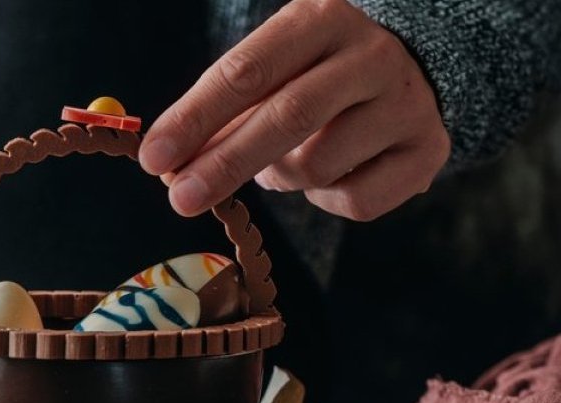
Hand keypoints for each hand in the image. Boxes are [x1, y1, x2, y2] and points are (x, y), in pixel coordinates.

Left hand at [140, 0, 449, 220]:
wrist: (418, 70)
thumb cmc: (316, 73)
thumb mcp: (272, 70)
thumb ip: (222, 112)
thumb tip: (169, 166)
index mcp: (320, 20)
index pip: (247, 71)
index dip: (195, 117)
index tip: (154, 157)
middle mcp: (371, 56)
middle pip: (287, 117)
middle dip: (224, 164)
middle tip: (180, 199)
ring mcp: (407, 104)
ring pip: (317, 166)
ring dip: (281, 177)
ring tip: (285, 160)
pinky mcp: (428, 152)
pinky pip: (353, 200)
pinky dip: (325, 199)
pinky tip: (334, 171)